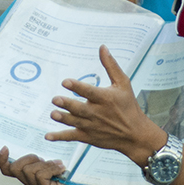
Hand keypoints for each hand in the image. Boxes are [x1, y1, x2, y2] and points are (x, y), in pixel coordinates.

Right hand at [0, 147, 85, 184]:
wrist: (92, 179)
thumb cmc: (74, 165)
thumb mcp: (54, 154)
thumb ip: (41, 152)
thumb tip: (32, 136)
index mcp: (30, 176)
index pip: (8, 170)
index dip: (2, 160)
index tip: (5, 147)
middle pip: (17, 168)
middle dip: (29, 158)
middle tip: (44, 158)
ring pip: (29, 171)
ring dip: (45, 164)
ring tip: (58, 164)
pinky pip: (40, 175)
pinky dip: (51, 168)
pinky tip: (61, 168)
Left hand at [45, 45, 164, 165]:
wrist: (135, 134)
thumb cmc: (128, 106)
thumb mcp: (123, 84)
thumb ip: (111, 65)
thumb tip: (102, 47)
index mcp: (105, 98)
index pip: (89, 92)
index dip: (77, 87)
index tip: (65, 82)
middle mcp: (98, 113)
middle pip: (80, 108)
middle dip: (68, 105)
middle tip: (55, 100)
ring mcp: (92, 126)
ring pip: (75, 122)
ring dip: (63, 119)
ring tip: (53, 114)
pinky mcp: (88, 136)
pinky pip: (72, 136)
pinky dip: (60, 137)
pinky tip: (48, 136)